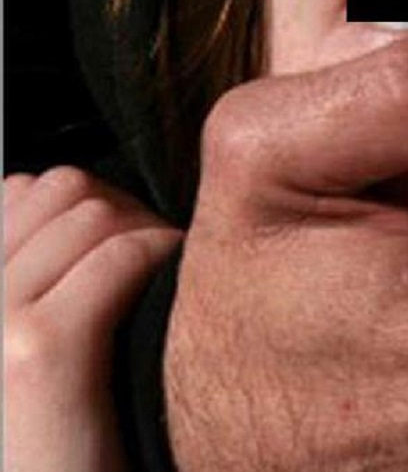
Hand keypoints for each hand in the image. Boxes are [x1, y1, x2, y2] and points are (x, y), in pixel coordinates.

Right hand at [4, 167, 181, 471]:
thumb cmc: (67, 426)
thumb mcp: (37, 339)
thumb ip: (48, 270)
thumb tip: (92, 207)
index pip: (25, 188)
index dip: (89, 204)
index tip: (123, 242)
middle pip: (66, 188)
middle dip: (125, 211)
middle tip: (157, 259)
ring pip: (95, 215)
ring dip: (149, 234)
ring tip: (168, 278)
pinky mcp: (38, 353)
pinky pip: (118, 258)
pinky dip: (160, 258)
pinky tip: (176, 288)